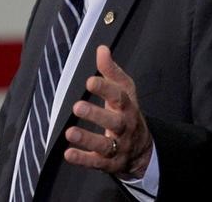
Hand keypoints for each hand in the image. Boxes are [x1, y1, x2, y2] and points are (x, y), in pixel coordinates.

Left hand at [64, 45, 152, 178]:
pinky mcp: (109, 163)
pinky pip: (97, 162)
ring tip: (70, 132)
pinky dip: (83, 159)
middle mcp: (125, 128)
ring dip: (87, 139)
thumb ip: (111, 71)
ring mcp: (119, 147)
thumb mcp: (124, 90)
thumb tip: (101, 49)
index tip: (89, 81)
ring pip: (105, 145)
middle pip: (114, 122)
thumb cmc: (127, 112)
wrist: (142, 149)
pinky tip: (68, 154)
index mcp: (128, 107)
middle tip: (77, 106)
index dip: (105, 89)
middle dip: (96, 115)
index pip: (119, 97)